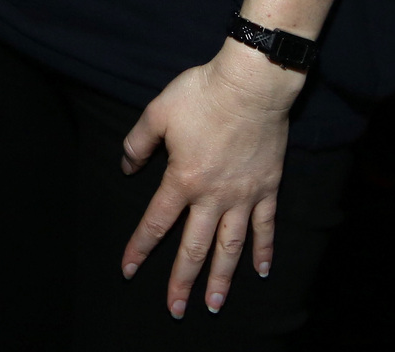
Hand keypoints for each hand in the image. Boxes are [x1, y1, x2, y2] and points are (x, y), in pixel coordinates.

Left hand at [120, 40, 298, 318]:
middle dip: (182, 281)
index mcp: (183, 179)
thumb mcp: (157, 112)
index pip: (156, 222)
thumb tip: (127, 166)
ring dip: (222, 278)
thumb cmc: (201, 94)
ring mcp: (244, 196)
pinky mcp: (268, 188)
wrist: (251, 84)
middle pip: (194, 247)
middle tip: (176, 310)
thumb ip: (138, 142)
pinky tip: (262, 270)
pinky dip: (264, 250)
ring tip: (215, 304)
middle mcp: (213, 196)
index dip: (140, 247)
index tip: (128, 269)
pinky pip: (266, 227)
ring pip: (231, 247)